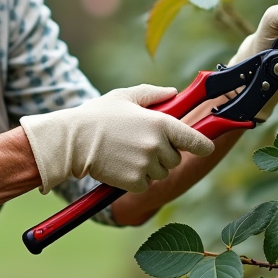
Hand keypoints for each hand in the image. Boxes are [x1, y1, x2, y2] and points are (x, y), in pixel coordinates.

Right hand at [19, 85, 215, 193]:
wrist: (73, 140)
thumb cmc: (98, 115)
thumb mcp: (125, 96)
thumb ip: (153, 94)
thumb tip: (174, 93)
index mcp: (161, 123)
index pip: (196, 140)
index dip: (203, 145)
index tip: (205, 147)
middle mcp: (158, 145)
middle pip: (175, 158)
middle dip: (162, 154)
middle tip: (140, 144)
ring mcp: (147, 165)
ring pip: (160, 173)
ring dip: (149, 167)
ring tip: (127, 153)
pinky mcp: (134, 181)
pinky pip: (145, 184)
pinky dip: (136, 179)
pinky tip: (121, 166)